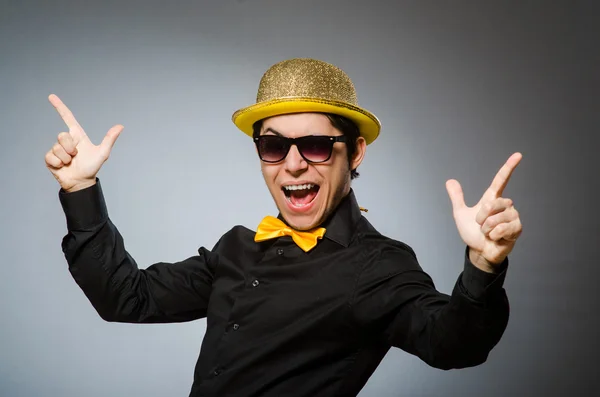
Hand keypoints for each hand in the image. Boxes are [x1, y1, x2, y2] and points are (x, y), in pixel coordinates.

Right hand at [45, 94, 122, 191]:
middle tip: (76, 156)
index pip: (68, 118)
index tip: (51, 96)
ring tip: (71, 162)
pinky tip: (63, 167)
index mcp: (77, 136)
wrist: (81, 182)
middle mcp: (67, 141)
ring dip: (66, 158)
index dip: (60, 107)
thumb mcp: (102, 153)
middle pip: (62, 135)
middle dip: (70, 147)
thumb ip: (109, 139)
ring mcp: (57, 149)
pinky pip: (51, 157)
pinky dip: (58, 163)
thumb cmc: (92, 167)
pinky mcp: (50, 158)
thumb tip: (120, 126)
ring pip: (57, 147)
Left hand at [446, 153, 522, 271]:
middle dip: (482, 217)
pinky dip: (494, 235)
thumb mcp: (461, 214)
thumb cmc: (473, 233)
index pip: (501, 180)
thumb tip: (450, 181)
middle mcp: (505, 205)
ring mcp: (513, 216)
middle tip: (481, 226)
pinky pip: (502, 229)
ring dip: (487, 228)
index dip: (509, 167)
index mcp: (493, 199)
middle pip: (492, 203)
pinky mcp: (517, 228)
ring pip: (497, 218)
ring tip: (488, 233)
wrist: (479, 251)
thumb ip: (457, 198)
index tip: (518, 155)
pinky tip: (495, 238)